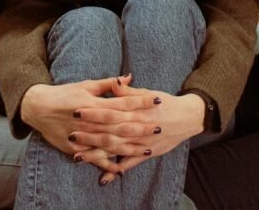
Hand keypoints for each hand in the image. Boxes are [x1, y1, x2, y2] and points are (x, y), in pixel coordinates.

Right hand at [21, 76, 161, 169]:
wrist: (38, 108)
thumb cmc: (64, 94)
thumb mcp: (86, 85)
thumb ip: (108, 84)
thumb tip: (128, 77)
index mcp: (95, 103)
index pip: (124, 102)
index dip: (142, 102)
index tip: (158, 100)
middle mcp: (91, 121)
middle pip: (121, 125)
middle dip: (141, 126)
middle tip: (159, 127)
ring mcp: (84, 136)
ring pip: (111, 143)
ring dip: (131, 147)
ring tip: (149, 148)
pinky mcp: (75, 148)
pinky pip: (94, 159)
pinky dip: (107, 165)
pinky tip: (121, 169)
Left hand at [68, 85, 204, 184]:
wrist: (188, 117)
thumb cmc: (165, 102)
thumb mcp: (147, 93)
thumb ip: (128, 91)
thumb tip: (114, 82)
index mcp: (136, 110)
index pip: (110, 110)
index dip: (93, 111)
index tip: (76, 111)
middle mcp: (138, 127)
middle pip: (109, 131)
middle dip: (89, 133)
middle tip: (71, 134)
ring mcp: (141, 142)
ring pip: (116, 149)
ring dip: (97, 154)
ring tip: (77, 157)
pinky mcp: (147, 153)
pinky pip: (129, 163)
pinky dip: (116, 170)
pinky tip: (103, 177)